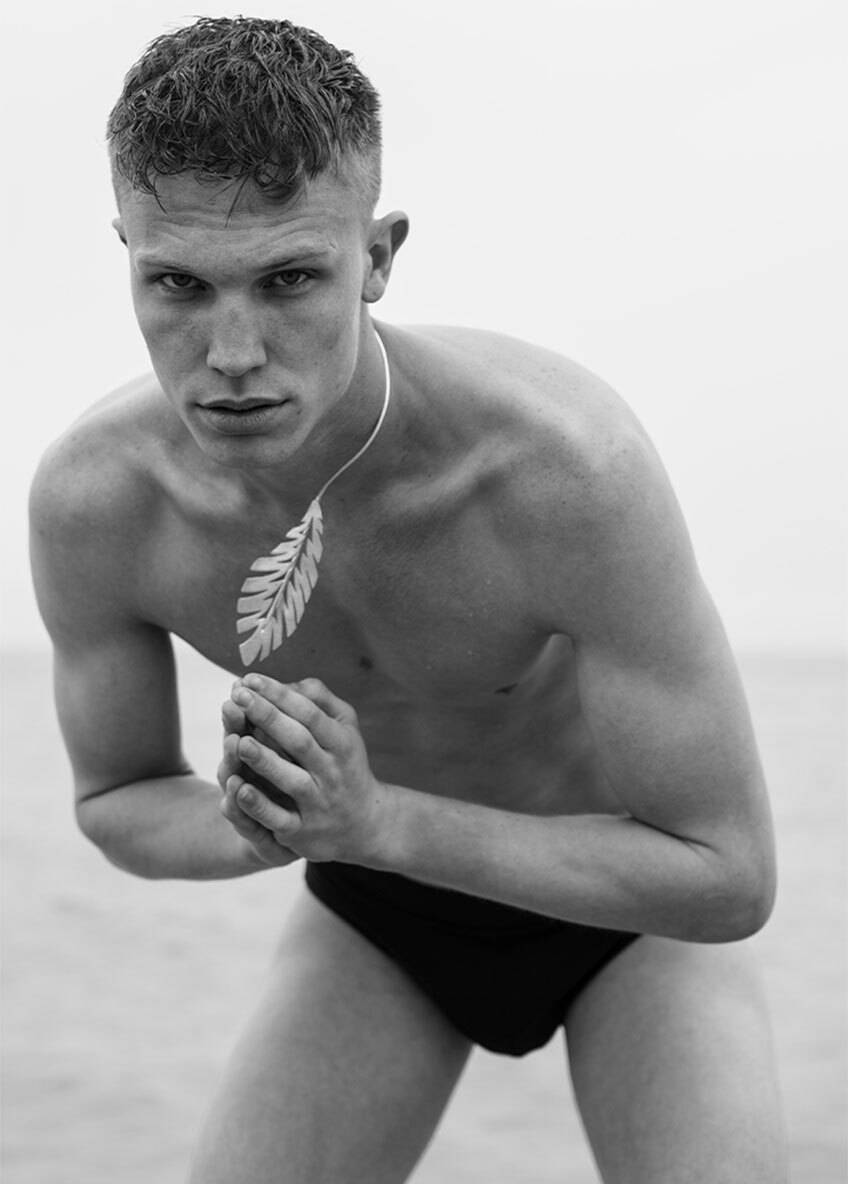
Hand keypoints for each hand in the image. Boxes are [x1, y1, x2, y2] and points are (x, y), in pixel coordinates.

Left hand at [222, 675, 396, 864]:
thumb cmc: (344, 763)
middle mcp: (332, 772)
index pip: (310, 714)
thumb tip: (286, 683)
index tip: (250, 679)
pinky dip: (260, 806)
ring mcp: (318, 803)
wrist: (365, 823)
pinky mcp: (302, 832)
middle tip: (240, 696)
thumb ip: (320, 700)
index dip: (280, 695)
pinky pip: (280, 819)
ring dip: (265, 760)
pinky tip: (239, 789)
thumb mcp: (344, 728)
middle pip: (300, 741)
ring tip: (238, 740)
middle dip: (268, 717)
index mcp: (342, 743)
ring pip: (291, 780)